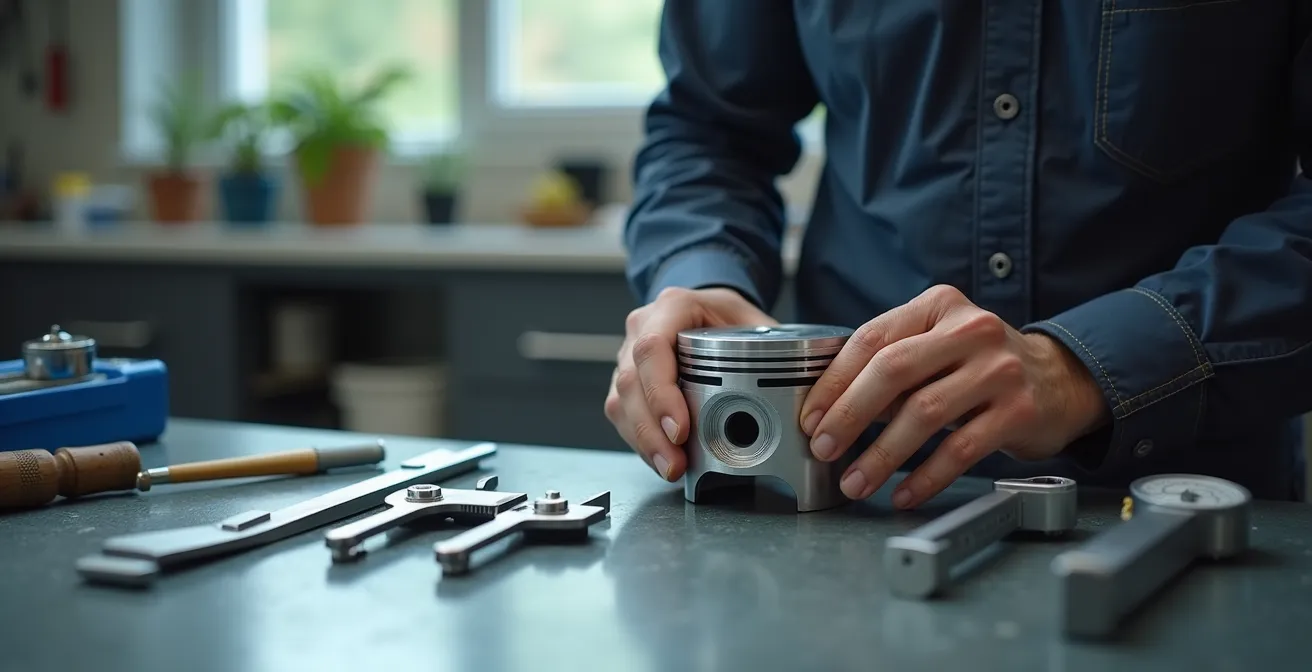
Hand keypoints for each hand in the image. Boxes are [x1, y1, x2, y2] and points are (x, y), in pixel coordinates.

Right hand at [605, 287, 776, 480]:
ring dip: (644, 442)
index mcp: (672, 307)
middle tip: (675, 462)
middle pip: (631, 383)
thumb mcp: (754, 321)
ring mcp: (628, 355)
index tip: (681, 429)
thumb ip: (773, 349)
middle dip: (652, 431)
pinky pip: (623, 414)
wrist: (708, 310)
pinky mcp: (626, 382)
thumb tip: (802, 385)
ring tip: (670, 469)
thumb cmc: (728, 316)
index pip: (653, 348)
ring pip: (621, 403)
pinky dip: (642, 442)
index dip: (662, 392)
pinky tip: (662, 461)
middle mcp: (642, 328)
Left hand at [799, 285, 1109, 507]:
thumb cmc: (979, 366)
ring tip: (855, 482)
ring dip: (881, 455)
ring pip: (924, 413)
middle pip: (893, 371)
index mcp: (938, 305)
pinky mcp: (1020, 410)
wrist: (1061, 380)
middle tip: (823, 449)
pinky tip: (903, 493)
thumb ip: (890, 364)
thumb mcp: (937, 345)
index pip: (872, 340)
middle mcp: (970, 329)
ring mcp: (999, 368)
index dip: (834, 382)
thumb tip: (827, 410)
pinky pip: (961, 449)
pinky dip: (925, 476)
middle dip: (849, 415)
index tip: (810, 418)